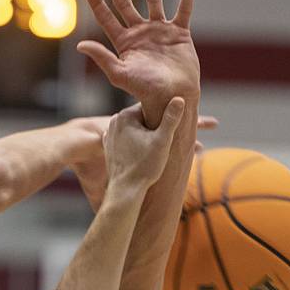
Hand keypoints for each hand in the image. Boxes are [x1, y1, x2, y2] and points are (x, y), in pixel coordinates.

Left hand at [72, 112, 217, 209]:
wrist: (125, 191)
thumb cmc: (144, 167)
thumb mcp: (162, 141)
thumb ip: (170, 119)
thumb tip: (179, 98)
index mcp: (125, 116)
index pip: (150, 106)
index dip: (163, 114)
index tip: (174, 123)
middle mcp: (114, 122)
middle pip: (142, 118)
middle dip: (154, 125)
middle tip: (168, 136)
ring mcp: (110, 135)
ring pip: (134, 130)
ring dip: (146, 134)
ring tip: (156, 146)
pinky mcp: (109, 148)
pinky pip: (127, 141)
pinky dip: (135, 144)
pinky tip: (143, 152)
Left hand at [77, 0, 199, 126]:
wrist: (172, 99)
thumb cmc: (145, 91)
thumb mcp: (119, 75)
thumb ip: (101, 58)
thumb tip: (80, 44)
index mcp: (124, 43)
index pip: (107, 18)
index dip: (97, 2)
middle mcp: (140, 34)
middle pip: (124, 3)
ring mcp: (160, 31)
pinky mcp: (179, 33)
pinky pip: (183, 9)